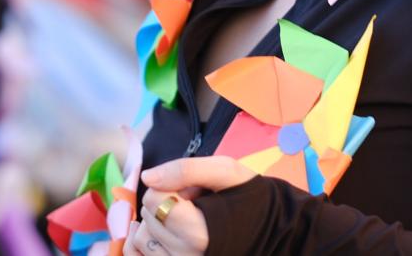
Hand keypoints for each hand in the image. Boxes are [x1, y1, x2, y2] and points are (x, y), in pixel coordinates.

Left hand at [123, 157, 256, 254]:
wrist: (270, 230)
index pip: (153, 198)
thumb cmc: (248, 198)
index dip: (171, 186)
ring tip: (186, 221)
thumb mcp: (225, 171)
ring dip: (157, 223)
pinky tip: (162, 233)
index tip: (194, 192)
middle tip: (195, 206)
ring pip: (141, 238)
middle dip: (166, 204)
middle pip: (148, 217)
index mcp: (198, 233)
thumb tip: (147, 177)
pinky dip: (144, 242)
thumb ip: (185, 169)